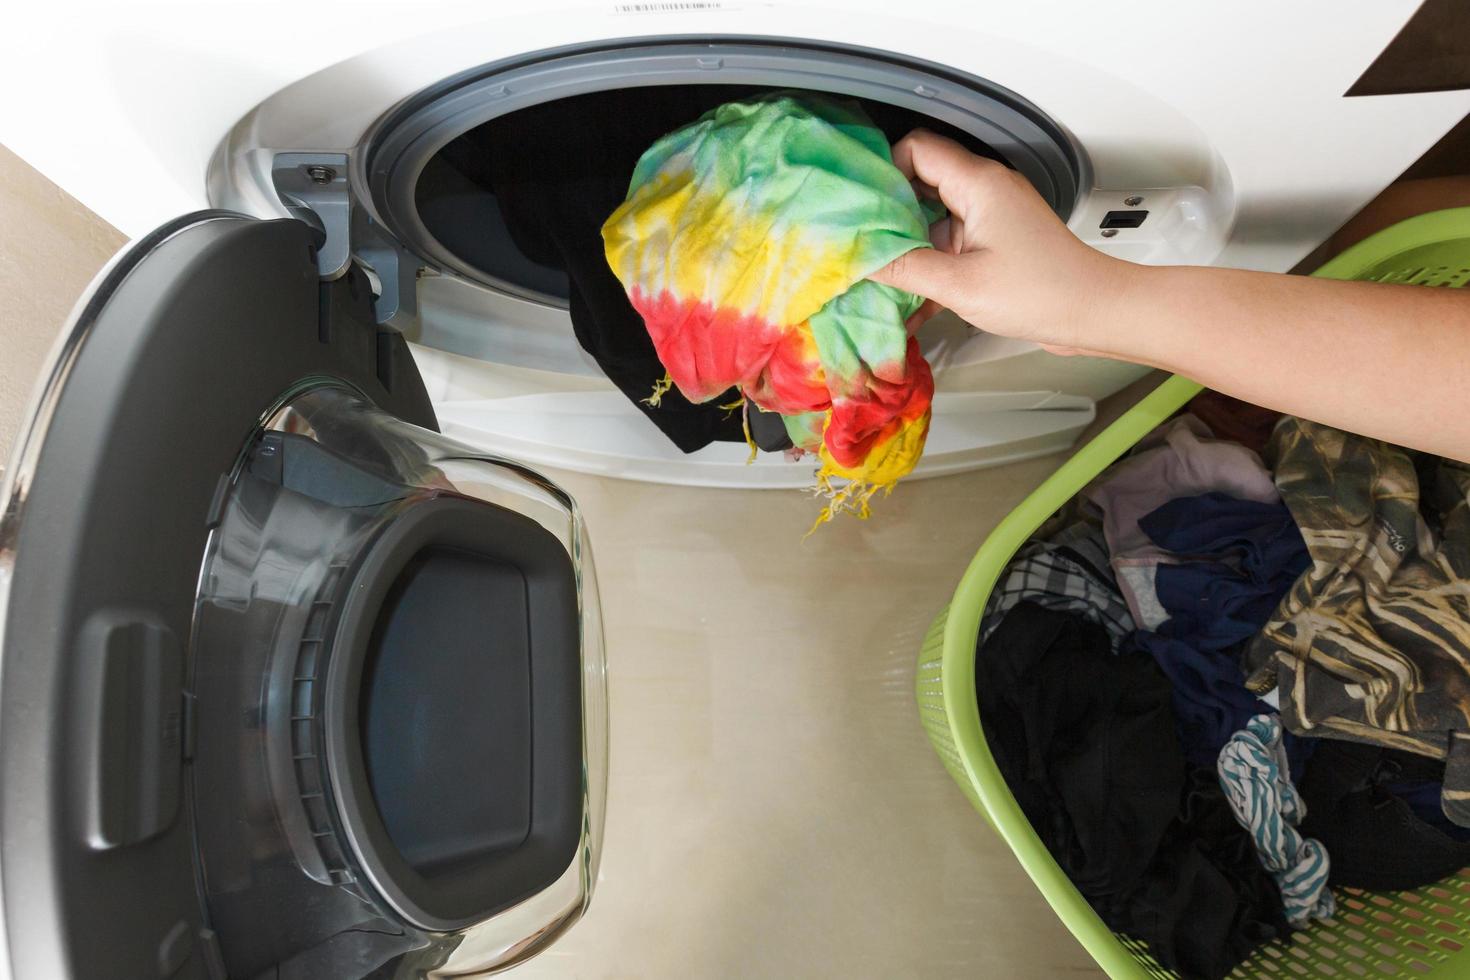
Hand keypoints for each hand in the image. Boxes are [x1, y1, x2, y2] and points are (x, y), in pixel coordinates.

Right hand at [871, 129, 1134, 355]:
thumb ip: (904, 268)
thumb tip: (859, 259)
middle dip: (888, 210)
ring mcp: (991, 214)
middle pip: (920, 180)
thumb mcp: (960, 286)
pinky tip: (912, 294)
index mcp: (979, 184)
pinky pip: (950, 239)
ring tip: (880, 270)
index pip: (916, 148)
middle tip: (860, 240)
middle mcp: (985, 189)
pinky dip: (930, 260)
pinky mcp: (996, 238)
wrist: (1094, 312)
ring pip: (932, 214)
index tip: (859, 203)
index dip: (883, 169)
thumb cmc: (1043, 293)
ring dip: (907, 241)